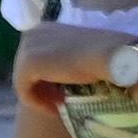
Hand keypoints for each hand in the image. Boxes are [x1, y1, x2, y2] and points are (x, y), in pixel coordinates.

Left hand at [11, 25, 137, 110]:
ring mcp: (28, 47)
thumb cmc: (107, 55)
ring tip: (59, 106)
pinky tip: (55, 109)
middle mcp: (32, 33)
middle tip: (61, 101)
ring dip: (40, 96)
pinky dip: (36, 102)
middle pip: (27, 69)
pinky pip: (23, 89)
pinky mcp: (28, 63)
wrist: (114, 57)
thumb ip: (67, 57)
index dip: (46, 78)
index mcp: (45, 28)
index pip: (36, 58)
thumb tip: (64, 73)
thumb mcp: (83, 53)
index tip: (64, 92)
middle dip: (41, 87)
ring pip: (23, 80)